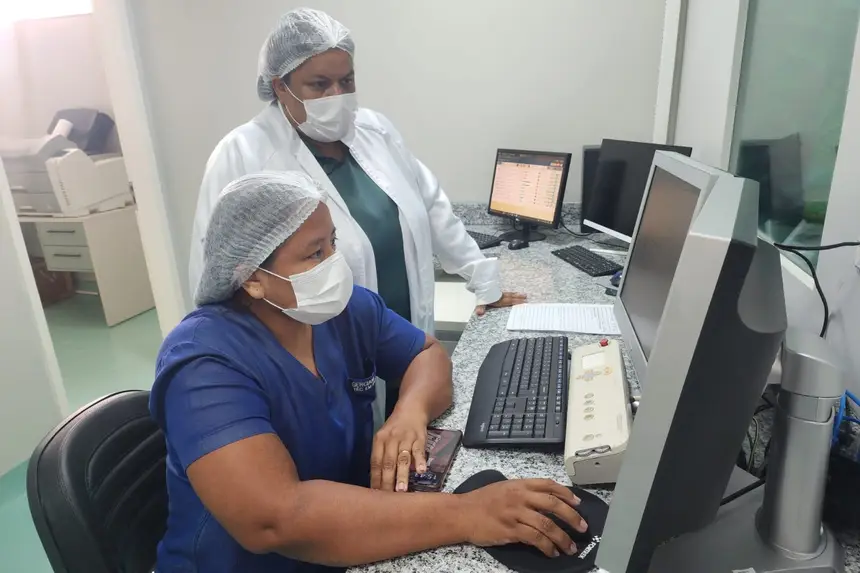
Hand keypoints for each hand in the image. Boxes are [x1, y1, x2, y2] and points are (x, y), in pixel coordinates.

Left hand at [370, 408, 427, 491]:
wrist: (412, 409)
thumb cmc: (395, 428)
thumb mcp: (384, 438)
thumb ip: (382, 457)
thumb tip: (379, 481)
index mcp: (379, 440)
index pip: (376, 462)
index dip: (375, 479)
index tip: (375, 495)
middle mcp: (391, 439)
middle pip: (388, 462)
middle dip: (387, 481)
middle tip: (387, 497)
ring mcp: (406, 438)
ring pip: (402, 458)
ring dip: (402, 474)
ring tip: (402, 490)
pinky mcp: (419, 437)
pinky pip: (419, 450)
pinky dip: (420, 460)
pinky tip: (421, 471)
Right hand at [459, 479, 587, 557]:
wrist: (462, 513)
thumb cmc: (481, 501)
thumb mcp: (504, 488)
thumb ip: (524, 492)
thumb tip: (546, 501)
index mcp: (520, 484)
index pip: (549, 485)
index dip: (567, 494)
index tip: (578, 503)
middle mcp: (520, 496)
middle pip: (553, 505)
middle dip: (572, 517)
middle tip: (582, 527)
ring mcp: (516, 513)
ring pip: (547, 525)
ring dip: (562, 538)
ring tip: (570, 547)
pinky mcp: (511, 530)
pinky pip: (535, 539)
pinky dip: (547, 547)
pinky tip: (552, 552)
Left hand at [475, 292, 526, 315]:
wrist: (479, 283)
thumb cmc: (481, 294)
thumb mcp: (480, 302)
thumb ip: (481, 307)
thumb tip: (479, 313)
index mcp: (497, 300)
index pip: (508, 301)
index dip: (516, 302)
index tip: (523, 302)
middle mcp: (500, 296)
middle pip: (510, 297)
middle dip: (518, 297)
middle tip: (526, 297)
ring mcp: (499, 293)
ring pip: (509, 294)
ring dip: (516, 294)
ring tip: (524, 294)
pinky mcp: (497, 290)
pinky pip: (506, 292)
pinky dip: (511, 293)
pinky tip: (513, 293)